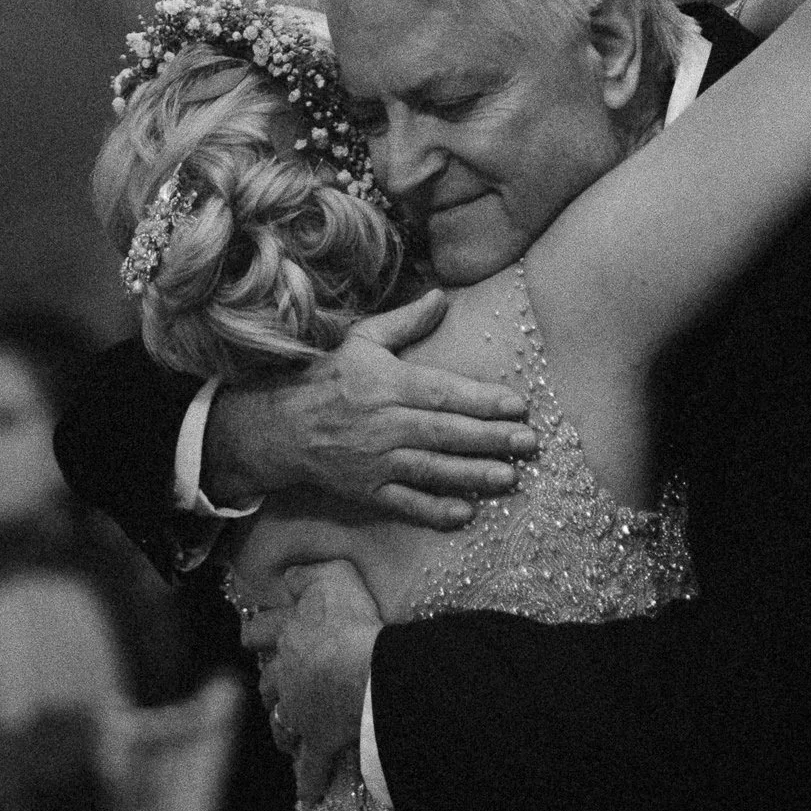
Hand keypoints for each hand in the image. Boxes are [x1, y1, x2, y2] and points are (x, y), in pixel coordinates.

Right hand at [206, 289, 537, 527]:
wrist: (281, 426)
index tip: (518, 405)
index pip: (443, 393)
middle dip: (490, 439)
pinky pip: (406, 502)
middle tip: (529, 443)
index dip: (482, 400)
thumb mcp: (363, 340)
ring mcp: (377, 461)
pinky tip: (466, 513)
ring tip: (510, 477)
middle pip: (445, 432)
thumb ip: (406, 321)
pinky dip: (434, 510)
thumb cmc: (329, 378)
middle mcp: (386, 424)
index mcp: (389, 384)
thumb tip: (442, 297)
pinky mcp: (368, 490)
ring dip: (473, 475)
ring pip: (432, 470)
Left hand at [242, 561, 382, 803]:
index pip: (260, 631)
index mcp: (287, 636)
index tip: (254, 634)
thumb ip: (307, 574)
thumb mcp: (330, 576)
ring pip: (281, 723)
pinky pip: (311, 768)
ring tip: (285, 734)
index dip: (257, 631)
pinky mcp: (320, 741)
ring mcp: (300, 712)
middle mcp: (286, 675)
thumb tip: (289, 576)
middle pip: (267, 682)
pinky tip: (308, 795)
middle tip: (274, 687)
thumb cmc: (350, 620)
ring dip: (283, 728)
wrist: (365, 670)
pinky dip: (308, 782)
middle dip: (269, 685)